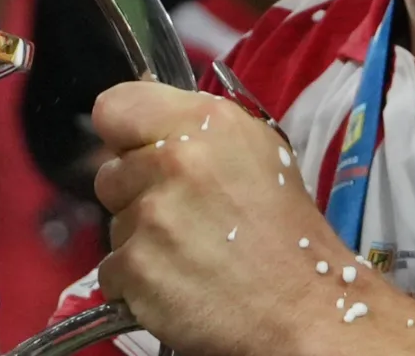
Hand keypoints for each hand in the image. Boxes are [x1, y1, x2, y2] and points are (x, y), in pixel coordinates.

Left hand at [91, 83, 361, 355]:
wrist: (303, 308)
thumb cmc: (284, 230)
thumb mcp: (256, 152)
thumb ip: (195, 131)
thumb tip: (142, 129)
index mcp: (206, 122)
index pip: (115, 107)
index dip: (125, 135)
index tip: (141, 154)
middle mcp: (173, 161)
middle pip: (110, 172)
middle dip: (137, 194)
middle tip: (184, 216)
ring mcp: (150, 216)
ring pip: (114, 223)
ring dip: (140, 240)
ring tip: (189, 254)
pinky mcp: (136, 268)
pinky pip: (112, 270)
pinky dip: (138, 282)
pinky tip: (178, 284)